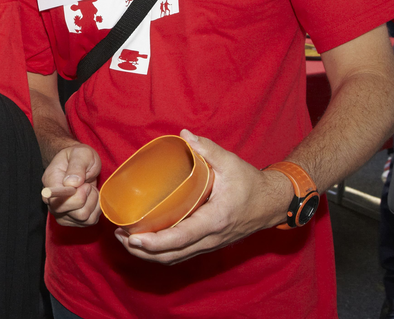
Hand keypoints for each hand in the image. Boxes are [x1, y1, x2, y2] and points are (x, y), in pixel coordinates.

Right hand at [41, 142, 102, 226]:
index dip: (77, 197)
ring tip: (89, 188)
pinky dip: (96, 208)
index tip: (84, 183)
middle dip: (88, 197)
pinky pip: (91, 220)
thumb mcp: (80, 154)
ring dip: (93, 202)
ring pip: (85, 218)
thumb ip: (76, 166)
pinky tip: (91, 197)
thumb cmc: (79, 157)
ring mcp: (62, 213)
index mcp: (50, 183)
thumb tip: (72, 183)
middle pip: (77, 213)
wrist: (80, 163)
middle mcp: (52, 202)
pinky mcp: (73, 219)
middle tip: (86, 183)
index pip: (59, 202)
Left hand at [113, 129, 291, 263]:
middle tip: (120, 236)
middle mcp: (211, 238)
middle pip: (172, 255)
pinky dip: (162, 253)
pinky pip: (182, 255)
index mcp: (215, 220)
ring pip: (176, 259)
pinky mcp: (209, 244)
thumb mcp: (232, 163)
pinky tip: (146, 242)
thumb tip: (183, 135)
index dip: (155, 242)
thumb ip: (208, 149)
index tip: (133, 238)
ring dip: (150, 255)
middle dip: (143, 251)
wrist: (273, 203)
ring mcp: (210, 245)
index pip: (181, 238)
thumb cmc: (252, 183)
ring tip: (126, 240)